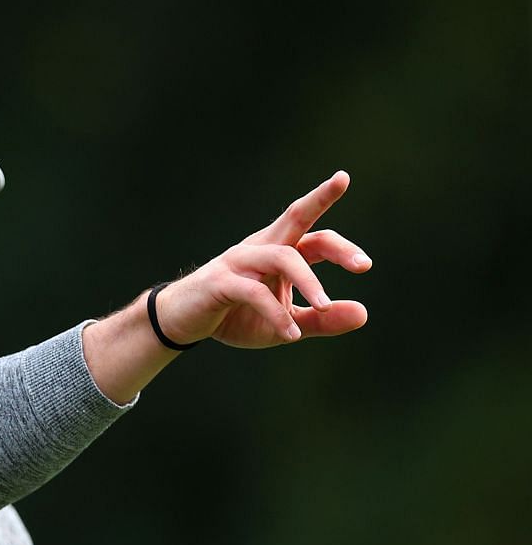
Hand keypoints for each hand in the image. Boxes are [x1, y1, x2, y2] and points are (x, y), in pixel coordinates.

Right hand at [154, 170, 371, 348]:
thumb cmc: (235, 316)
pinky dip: (276, 314)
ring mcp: (239, 261)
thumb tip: (364, 313)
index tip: (365, 264)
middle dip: (324, 209)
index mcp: (280, 252)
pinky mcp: (220, 281)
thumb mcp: (285, 324)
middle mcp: (262, 247)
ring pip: (282, 257)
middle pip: (296, 218)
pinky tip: (290, 335)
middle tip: (360, 258)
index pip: (315, 237)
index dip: (341, 246)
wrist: (180, 321)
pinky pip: (254, 292)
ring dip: (309, 282)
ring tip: (326, 306)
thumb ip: (320, 320)